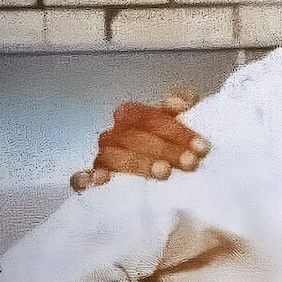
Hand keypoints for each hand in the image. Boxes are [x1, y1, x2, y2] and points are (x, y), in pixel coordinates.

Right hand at [70, 89, 210, 190]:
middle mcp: (115, 133)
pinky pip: (80, 178)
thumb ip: (184, 100)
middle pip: (134, 138)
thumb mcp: (181, 118)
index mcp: (133, 115)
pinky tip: (99, 181)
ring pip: (113, 157)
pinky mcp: (92, 180)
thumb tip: (179, 102)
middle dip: (165, 150)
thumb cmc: (172, 140)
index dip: (178, 132)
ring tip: (164, 174)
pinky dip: (85, 178)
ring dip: (138, 164)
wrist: (162, 162)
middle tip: (190, 163)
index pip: (152, 118)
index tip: (201, 147)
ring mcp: (103, 156)